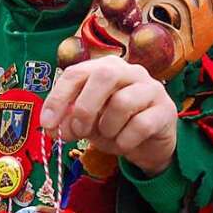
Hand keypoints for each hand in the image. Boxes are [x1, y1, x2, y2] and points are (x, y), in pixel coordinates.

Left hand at [41, 56, 176, 176]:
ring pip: (122, 102)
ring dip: (107, 127)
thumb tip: (53, 128)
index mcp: (105, 68)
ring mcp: (151, 88)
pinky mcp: (165, 110)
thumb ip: (70, 121)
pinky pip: (140, 125)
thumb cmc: (115, 125)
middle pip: (104, 75)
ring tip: (108, 136)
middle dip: (85, 107)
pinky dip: (125, 141)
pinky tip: (123, 144)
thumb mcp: (87, 123)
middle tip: (79, 131)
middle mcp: (130, 71)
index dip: (58, 98)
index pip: (76, 73)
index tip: (47, 124)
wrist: (149, 143)